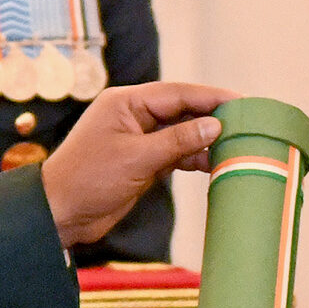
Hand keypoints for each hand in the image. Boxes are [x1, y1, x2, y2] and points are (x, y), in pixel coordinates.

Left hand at [41, 83, 234, 247]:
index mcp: (126, 102)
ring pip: (182, 133)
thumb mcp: (137, 158)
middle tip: (248, 123)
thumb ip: (177, 141)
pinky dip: (195, 158)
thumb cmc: (89, 180)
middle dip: (213, 117)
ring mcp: (138, 138)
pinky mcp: (142, 162)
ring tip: (239, 145)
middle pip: (182, 110)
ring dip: (206, 140)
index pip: (177, 93)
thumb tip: (215, 125)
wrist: (61, 214)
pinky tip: (216, 163)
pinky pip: (176, 153)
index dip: (210, 97)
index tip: (241, 101)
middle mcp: (133, 115)